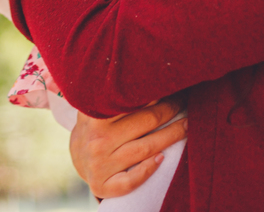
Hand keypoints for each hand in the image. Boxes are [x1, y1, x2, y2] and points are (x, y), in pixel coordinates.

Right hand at [69, 98, 186, 197]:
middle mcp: (97, 141)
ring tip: (186, 126)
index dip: (158, 94)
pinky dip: (148, 170)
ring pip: (146, 148)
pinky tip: (162, 158)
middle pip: (146, 122)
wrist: (77, 158)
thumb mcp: (97, 107)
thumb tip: (147, 79)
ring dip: (172, 135)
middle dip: (170, 110)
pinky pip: (131, 180)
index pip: (135, 102)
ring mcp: (100, 165)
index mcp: (96, 118)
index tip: (172, 88)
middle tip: (183, 103)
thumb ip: (115, 96)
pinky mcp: (103, 186)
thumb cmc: (95, 127)